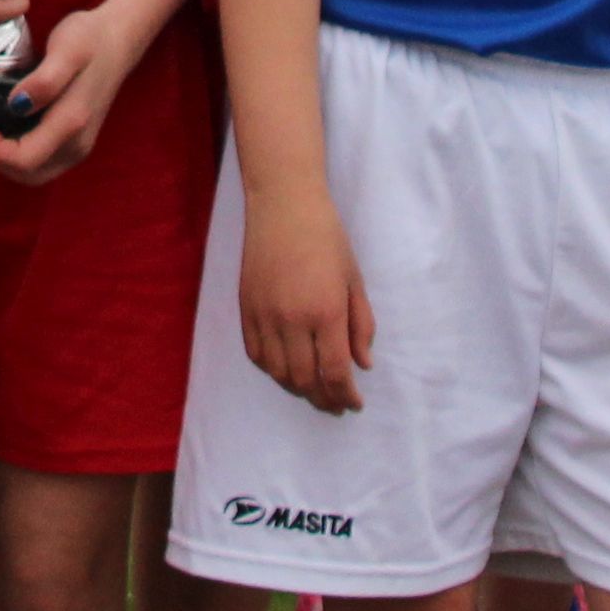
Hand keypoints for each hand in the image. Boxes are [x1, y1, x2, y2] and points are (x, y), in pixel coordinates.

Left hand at [0, 0, 150, 185]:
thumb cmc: (90, 39)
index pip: (23, 160)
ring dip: (9, 157)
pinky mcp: (78, 143)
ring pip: (34, 173)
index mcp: (71, 123)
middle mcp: (76, 144)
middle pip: (26, 175)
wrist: (118, 40)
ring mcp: (79, 147)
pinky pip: (43, 162)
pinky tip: (14, 126)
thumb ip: (44, 81)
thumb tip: (16, 106)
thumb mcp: (66, 49)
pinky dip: (22, 153)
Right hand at [239, 189, 375, 414]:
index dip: (346, 395)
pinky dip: (272, 370)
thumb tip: (363, 364)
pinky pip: (256, 354)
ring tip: (313, 390)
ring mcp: (265, 316)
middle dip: (324, 398)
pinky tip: (286, 370)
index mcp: (326, 311)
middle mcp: (293, 319)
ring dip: (298, 388)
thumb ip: (361, 325)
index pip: (335, 371)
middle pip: (306, 379)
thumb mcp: (354, 280)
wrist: (283, 206)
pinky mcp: (246, 309)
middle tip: (336, 404)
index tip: (355, 403)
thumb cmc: (327, 238)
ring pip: (278, 372)